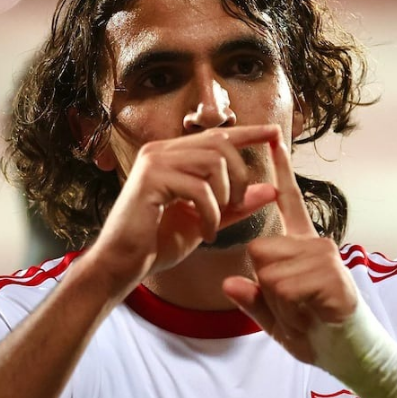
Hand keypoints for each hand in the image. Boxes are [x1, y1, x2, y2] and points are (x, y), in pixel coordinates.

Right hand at [90, 126, 280, 294]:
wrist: (121, 264)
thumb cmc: (159, 242)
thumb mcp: (207, 219)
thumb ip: (237, 205)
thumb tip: (271, 189)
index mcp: (173, 154)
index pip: (218, 135)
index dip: (249, 133)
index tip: (275, 132)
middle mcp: (161, 150)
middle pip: (220, 144)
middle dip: (239, 176)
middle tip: (235, 206)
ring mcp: (154, 162)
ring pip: (212, 163)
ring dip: (223, 197)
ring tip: (216, 222)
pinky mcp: (150, 180)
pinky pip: (198, 189)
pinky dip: (210, 214)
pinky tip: (205, 232)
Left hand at [222, 136, 357, 363]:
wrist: (352, 355)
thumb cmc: (316, 333)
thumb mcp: (276, 319)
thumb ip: (252, 301)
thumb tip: (229, 282)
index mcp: (301, 246)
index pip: (288, 202)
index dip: (280, 171)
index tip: (273, 138)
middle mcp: (315, 243)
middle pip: (258, 250)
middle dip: (265, 285)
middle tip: (293, 306)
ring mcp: (326, 257)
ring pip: (269, 271)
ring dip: (279, 302)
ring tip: (305, 311)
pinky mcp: (332, 276)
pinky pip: (285, 287)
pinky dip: (291, 309)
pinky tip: (313, 314)